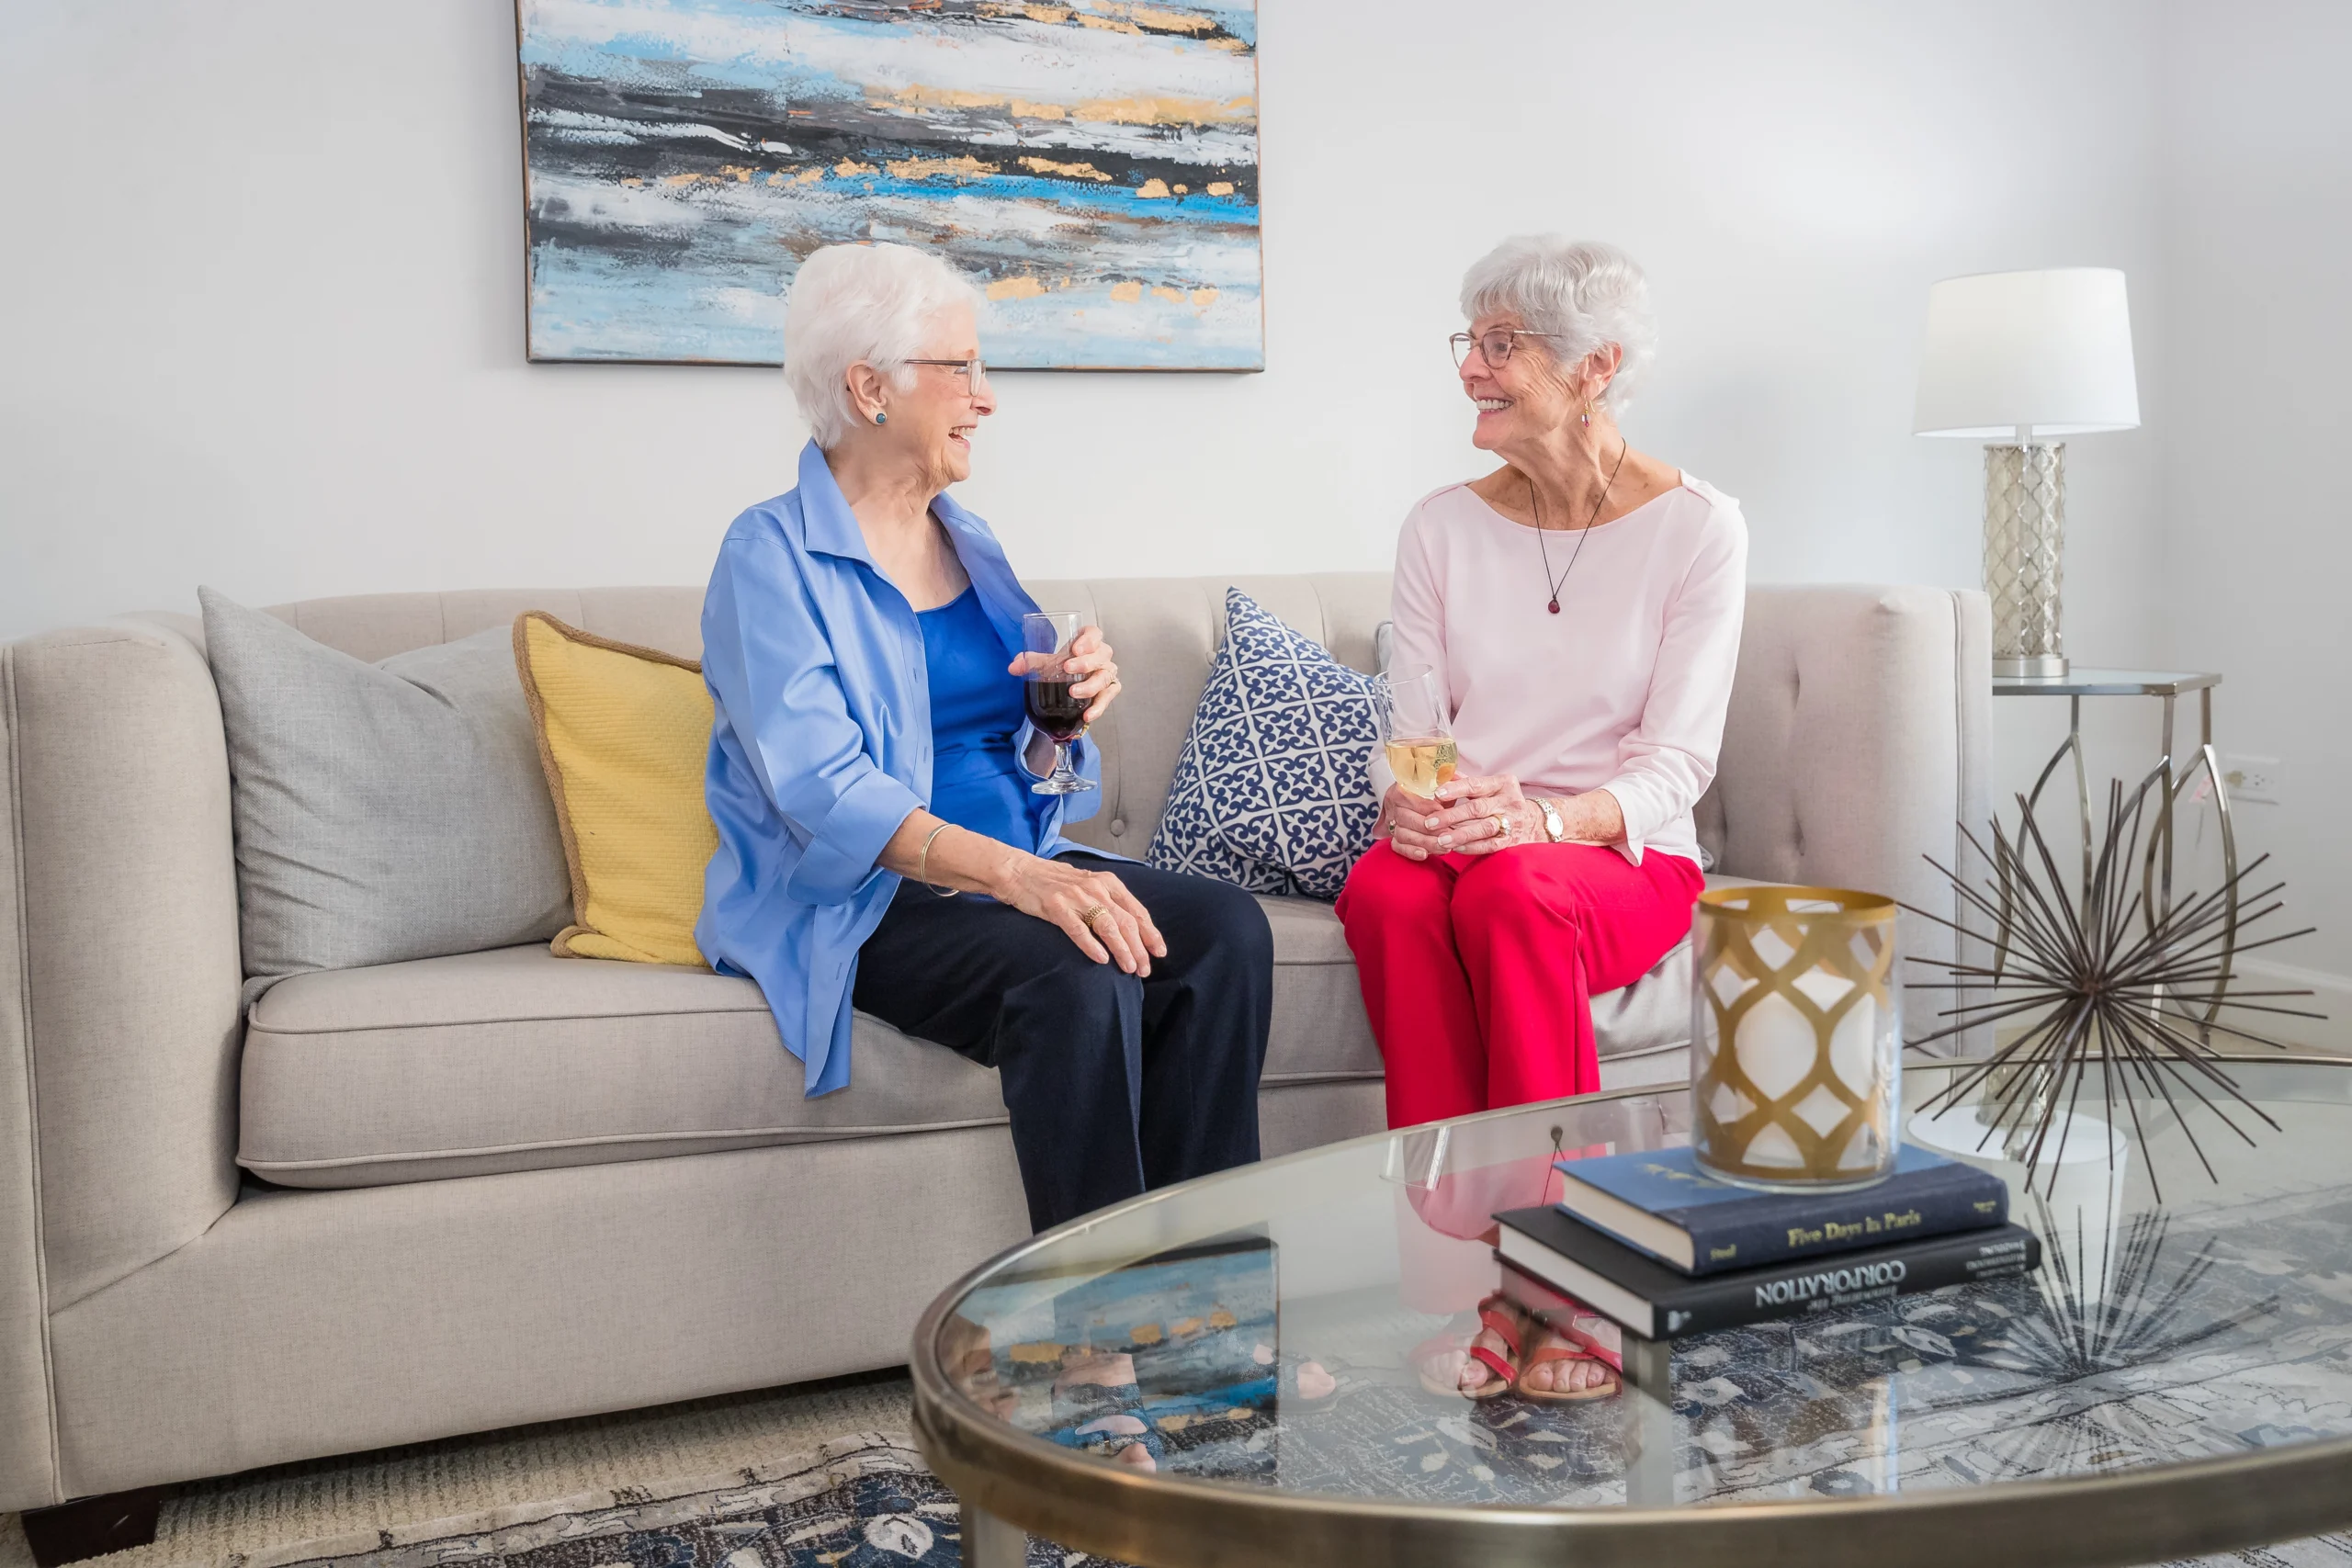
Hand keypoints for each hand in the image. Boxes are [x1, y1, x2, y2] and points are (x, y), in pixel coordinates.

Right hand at [992, 853, 1166, 974]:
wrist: (1019, 871)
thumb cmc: (1055, 881)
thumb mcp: (1088, 884)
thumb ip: (1108, 900)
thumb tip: (1130, 926)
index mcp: (1107, 883)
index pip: (1136, 910)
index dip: (1150, 933)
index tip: (1159, 952)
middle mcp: (1096, 888)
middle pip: (1126, 921)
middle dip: (1139, 948)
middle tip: (1145, 969)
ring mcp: (1076, 897)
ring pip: (1107, 926)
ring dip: (1122, 950)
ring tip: (1129, 968)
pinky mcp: (1056, 907)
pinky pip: (1078, 930)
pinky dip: (1091, 946)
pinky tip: (1101, 960)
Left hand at [1009, 625, 1120, 724]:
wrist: (1071, 681)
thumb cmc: (1063, 666)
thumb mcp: (1048, 662)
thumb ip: (1032, 662)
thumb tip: (1014, 667)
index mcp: (1088, 641)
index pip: (1094, 634)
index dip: (1088, 640)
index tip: (1075, 649)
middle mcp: (1101, 655)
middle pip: (1101, 654)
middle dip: (1085, 662)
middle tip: (1067, 668)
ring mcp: (1106, 673)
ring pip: (1105, 676)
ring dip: (1090, 685)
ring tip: (1074, 692)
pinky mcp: (1109, 690)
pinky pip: (1108, 696)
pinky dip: (1099, 706)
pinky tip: (1087, 715)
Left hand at [1385, 773, 1539, 860]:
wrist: (1535, 822)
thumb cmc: (1502, 801)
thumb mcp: (1491, 787)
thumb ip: (1467, 782)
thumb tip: (1440, 774)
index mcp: (1502, 783)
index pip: (1476, 785)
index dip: (1456, 789)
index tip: (1437, 794)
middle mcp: (1509, 801)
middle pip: (1478, 808)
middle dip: (1452, 816)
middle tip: (1430, 822)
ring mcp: (1512, 822)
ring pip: (1484, 828)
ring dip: (1460, 835)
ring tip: (1440, 840)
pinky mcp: (1511, 840)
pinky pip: (1490, 845)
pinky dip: (1472, 847)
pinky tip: (1456, 848)